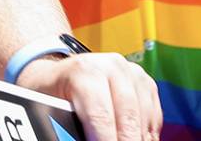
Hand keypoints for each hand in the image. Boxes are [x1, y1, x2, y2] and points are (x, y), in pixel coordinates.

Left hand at [15, 51, 162, 140]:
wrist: (58, 72)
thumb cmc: (49, 93)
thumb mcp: (46, 108)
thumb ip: (62, 126)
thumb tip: (73, 136)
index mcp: (84, 71)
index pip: (101, 116)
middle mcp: (112, 66)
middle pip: (128, 120)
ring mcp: (132, 72)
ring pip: (144, 120)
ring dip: (137, 139)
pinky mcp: (145, 83)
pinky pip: (154, 117)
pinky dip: (146, 135)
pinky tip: (134, 139)